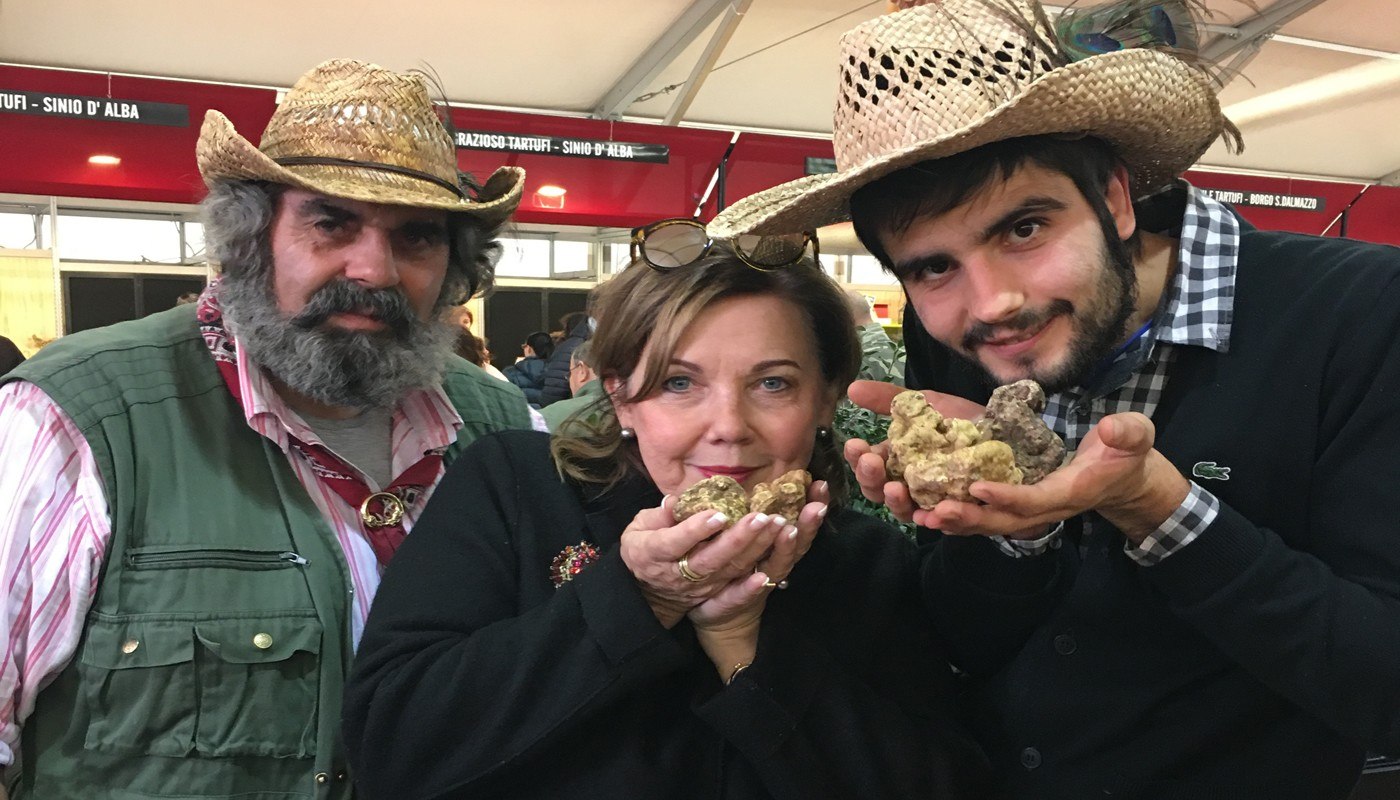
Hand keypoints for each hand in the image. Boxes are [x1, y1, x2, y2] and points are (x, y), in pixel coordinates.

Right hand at [619, 498, 785, 627]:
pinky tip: (766, 577)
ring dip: (754, 550)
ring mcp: (698, 586)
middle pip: (709, 558)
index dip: (697, 529)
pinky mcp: (712, 594)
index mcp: (654, 552)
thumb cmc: (643, 549)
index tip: (719, 514)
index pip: (676, 541)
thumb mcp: (638, 528)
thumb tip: (677, 500)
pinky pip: (733, 591)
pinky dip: (750, 587)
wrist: (647, 593)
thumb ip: (658, 515)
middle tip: (761, 517)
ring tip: (776, 526)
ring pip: (728, 570)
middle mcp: (678, 573)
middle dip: (738, 538)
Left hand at [689, 482, 830, 679]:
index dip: (811, 506)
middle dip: (807, 525)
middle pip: (796, 544)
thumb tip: (752, 476)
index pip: (798, 522)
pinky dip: (752, 588)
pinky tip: (759, 579)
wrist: (714, 610)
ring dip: (784, 549)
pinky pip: (743, 595)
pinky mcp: (733, 601)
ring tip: (789, 530)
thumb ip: (747, 507)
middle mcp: (773, 563)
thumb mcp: (739, 532)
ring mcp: (758, 583)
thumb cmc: (729, 563)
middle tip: (815, 506)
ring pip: (776, 566)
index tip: (820, 485)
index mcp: (774, 545)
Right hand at [844, 380, 985, 521]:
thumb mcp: (930, 405)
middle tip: (871, 464)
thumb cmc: (969, 426)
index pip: (875, 476)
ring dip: (907, 506)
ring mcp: (955, 508)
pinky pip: (976, 522)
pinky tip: (952, 503)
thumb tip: (852, 389)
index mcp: (907, 471)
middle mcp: (926, 495)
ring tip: (898, 489)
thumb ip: (892, 400)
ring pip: (926, 519)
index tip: (855, 445)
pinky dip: (961, 517)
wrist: (1022, 435)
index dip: (861, 464)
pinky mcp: (991, 513)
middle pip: (893, 503)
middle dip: (876, 485)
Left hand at [922, 412, 1189, 543]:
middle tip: (935, 512)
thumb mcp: (1135, 437)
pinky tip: (925, 511)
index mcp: (1071, 491)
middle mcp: (1046, 508)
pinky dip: (957, 517)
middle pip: (1004, 521)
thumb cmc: (1126, 454)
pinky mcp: (1017, 506)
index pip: (1036, 500)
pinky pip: (985, 516)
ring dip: (955, 522)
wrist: (1124, 479)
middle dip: (970, 518)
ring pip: (989, 523)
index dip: (1008, 497)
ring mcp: (1030, 510)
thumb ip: (1127, 433)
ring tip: (920, 516)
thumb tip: (1110, 427)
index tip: (978, 488)